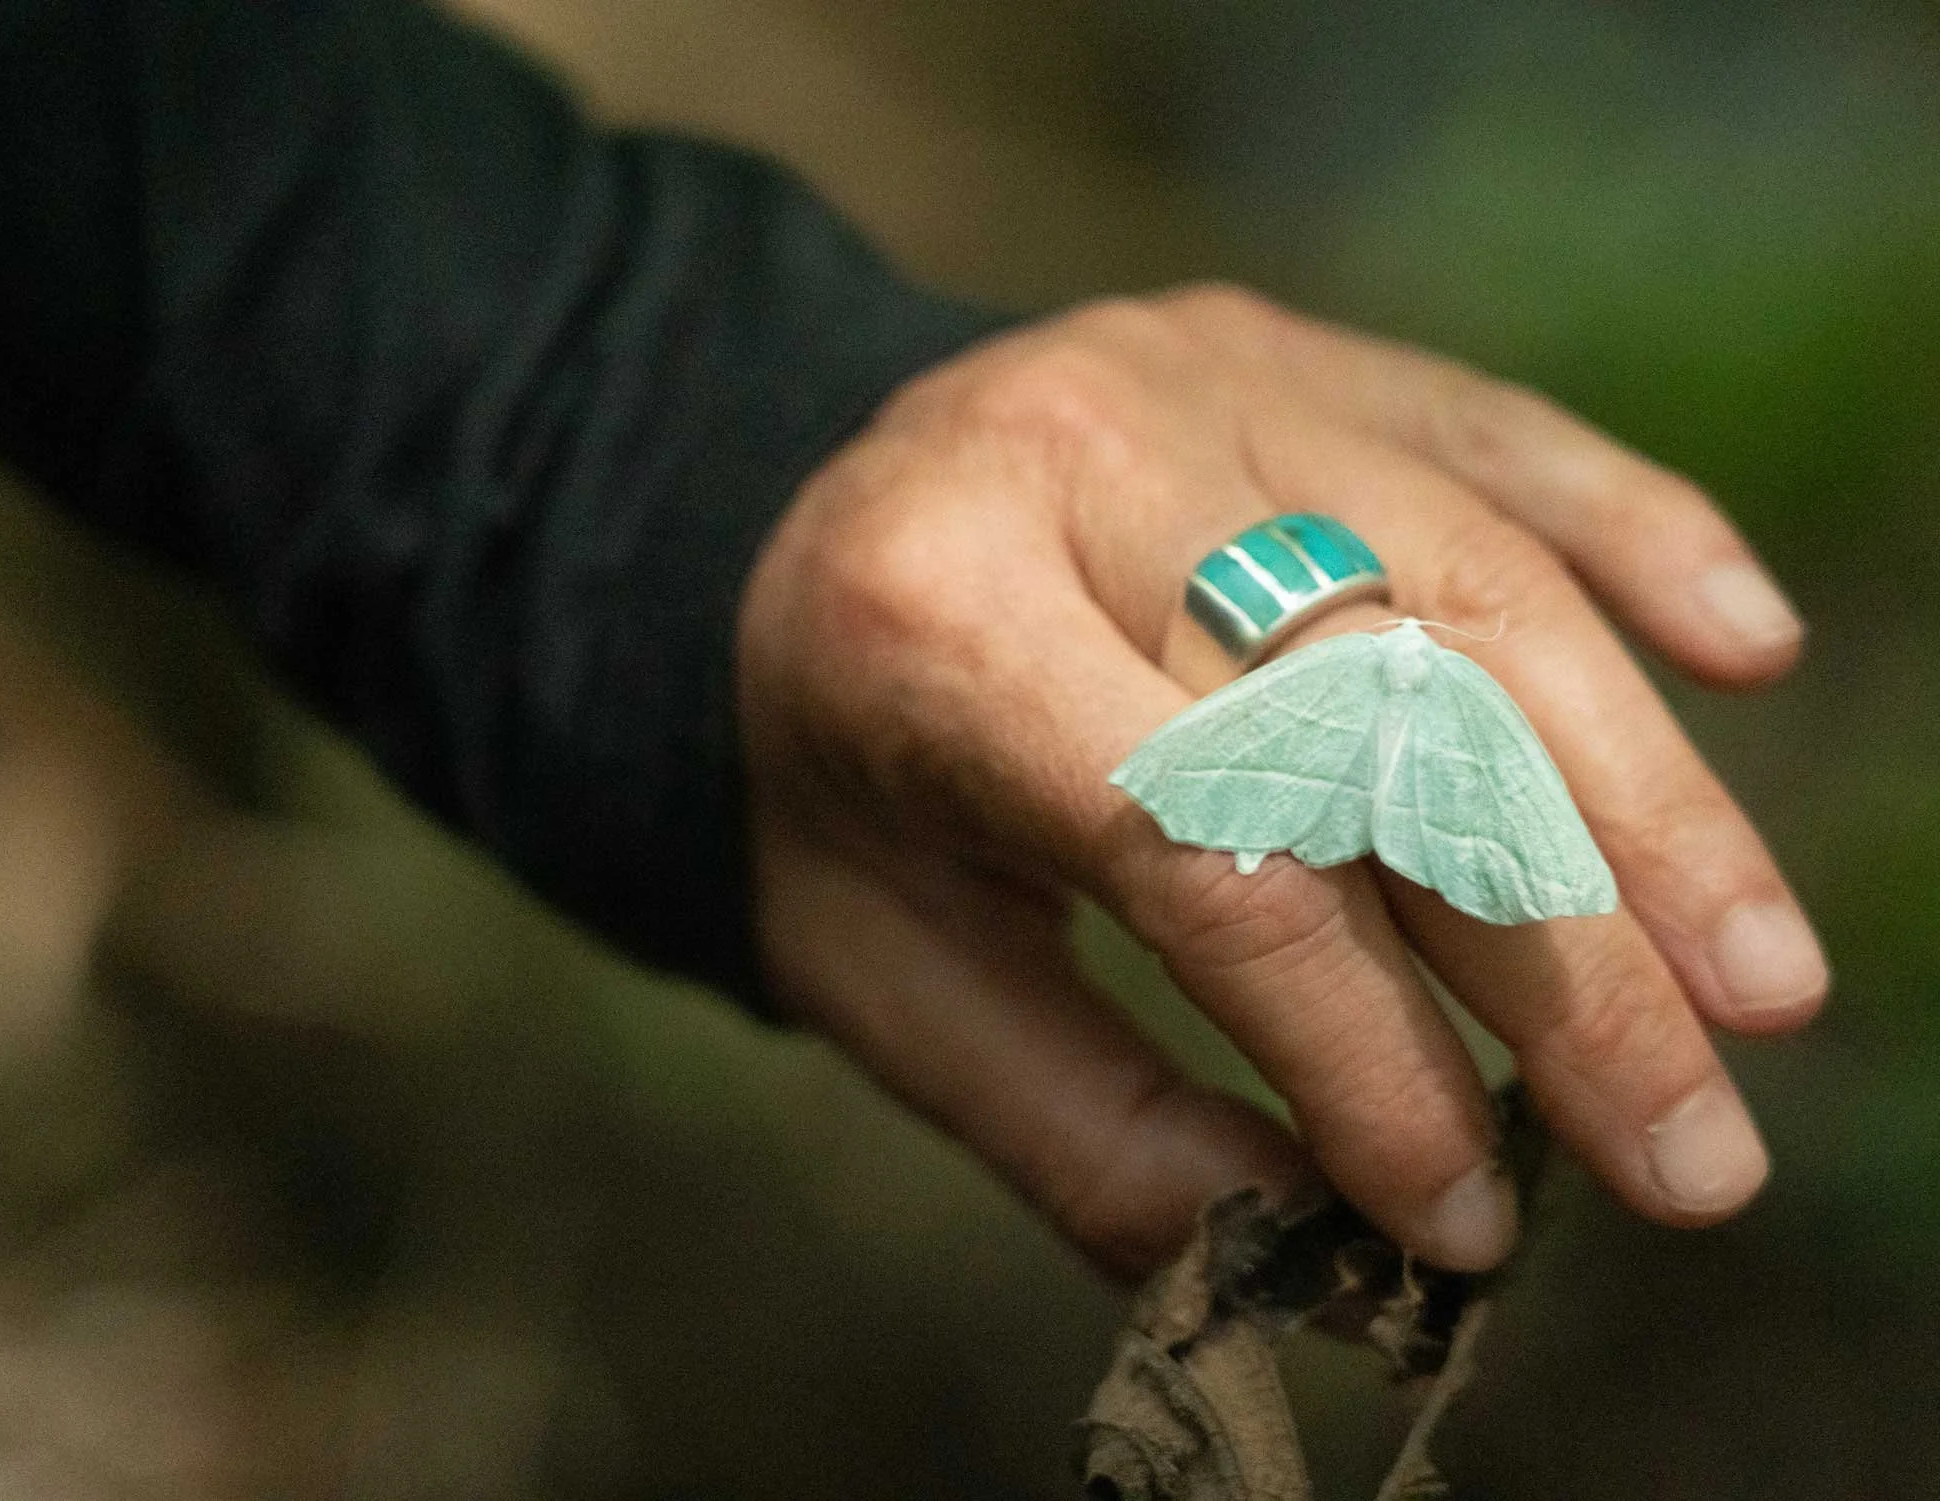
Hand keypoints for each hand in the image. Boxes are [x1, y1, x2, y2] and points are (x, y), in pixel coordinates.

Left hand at [736, 286, 1826, 1278]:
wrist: (769, 523)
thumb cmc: (827, 775)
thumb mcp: (878, 969)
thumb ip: (1074, 1119)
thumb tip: (1318, 1247)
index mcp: (932, 625)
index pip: (1207, 851)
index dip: (1361, 1050)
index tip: (1474, 1212)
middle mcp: (1078, 458)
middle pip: (1379, 719)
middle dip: (1562, 961)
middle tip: (1694, 1154)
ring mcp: (1204, 377)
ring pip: (1480, 581)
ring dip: (1645, 798)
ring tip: (1762, 986)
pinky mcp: (1292, 352)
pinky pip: (1499, 433)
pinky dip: (1641, 537)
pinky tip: (1749, 656)